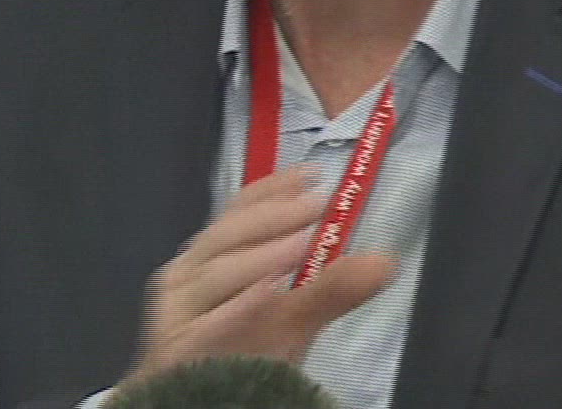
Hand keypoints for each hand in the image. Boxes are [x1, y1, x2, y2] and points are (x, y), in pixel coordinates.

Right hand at [123, 165, 392, 389]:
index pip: (239, 211)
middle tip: (315, 205)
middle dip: (272, 217)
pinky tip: (267, 293)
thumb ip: (332, 288)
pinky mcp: (176, 346)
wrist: (202, 401)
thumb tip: (385, 260)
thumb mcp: (296, 318)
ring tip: (300, 244)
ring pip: (217, 274)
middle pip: (226, 236)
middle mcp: (187, 275)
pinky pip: (207, 323)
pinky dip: (237, 306)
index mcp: (210, 257)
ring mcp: (178, 310)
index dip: (274, 190)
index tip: (311, 175)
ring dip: (260, 256)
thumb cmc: (242, 352)